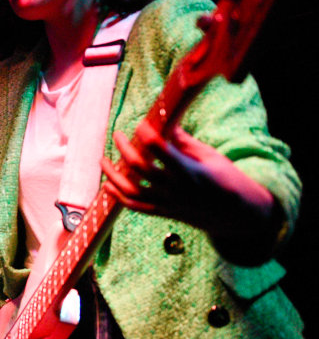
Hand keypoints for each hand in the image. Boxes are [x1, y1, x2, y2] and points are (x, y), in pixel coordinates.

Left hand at [101, 122, 274, 241]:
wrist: (236, 215)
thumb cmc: (226, 179)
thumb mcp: (210, 156)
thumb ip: (184, 142)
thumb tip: (165, 123)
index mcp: (190, 171)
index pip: (162, 150)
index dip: (147, 135)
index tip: (140, 124)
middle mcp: (175, 188)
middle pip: (141, 168)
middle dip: (125, 149)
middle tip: (118, 134)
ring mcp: (167, 203)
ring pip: (132, 190)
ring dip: (113, 175)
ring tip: (103, 160)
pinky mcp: (163, 212)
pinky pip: (135, 206)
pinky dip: (118, 196)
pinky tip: (107, 185)